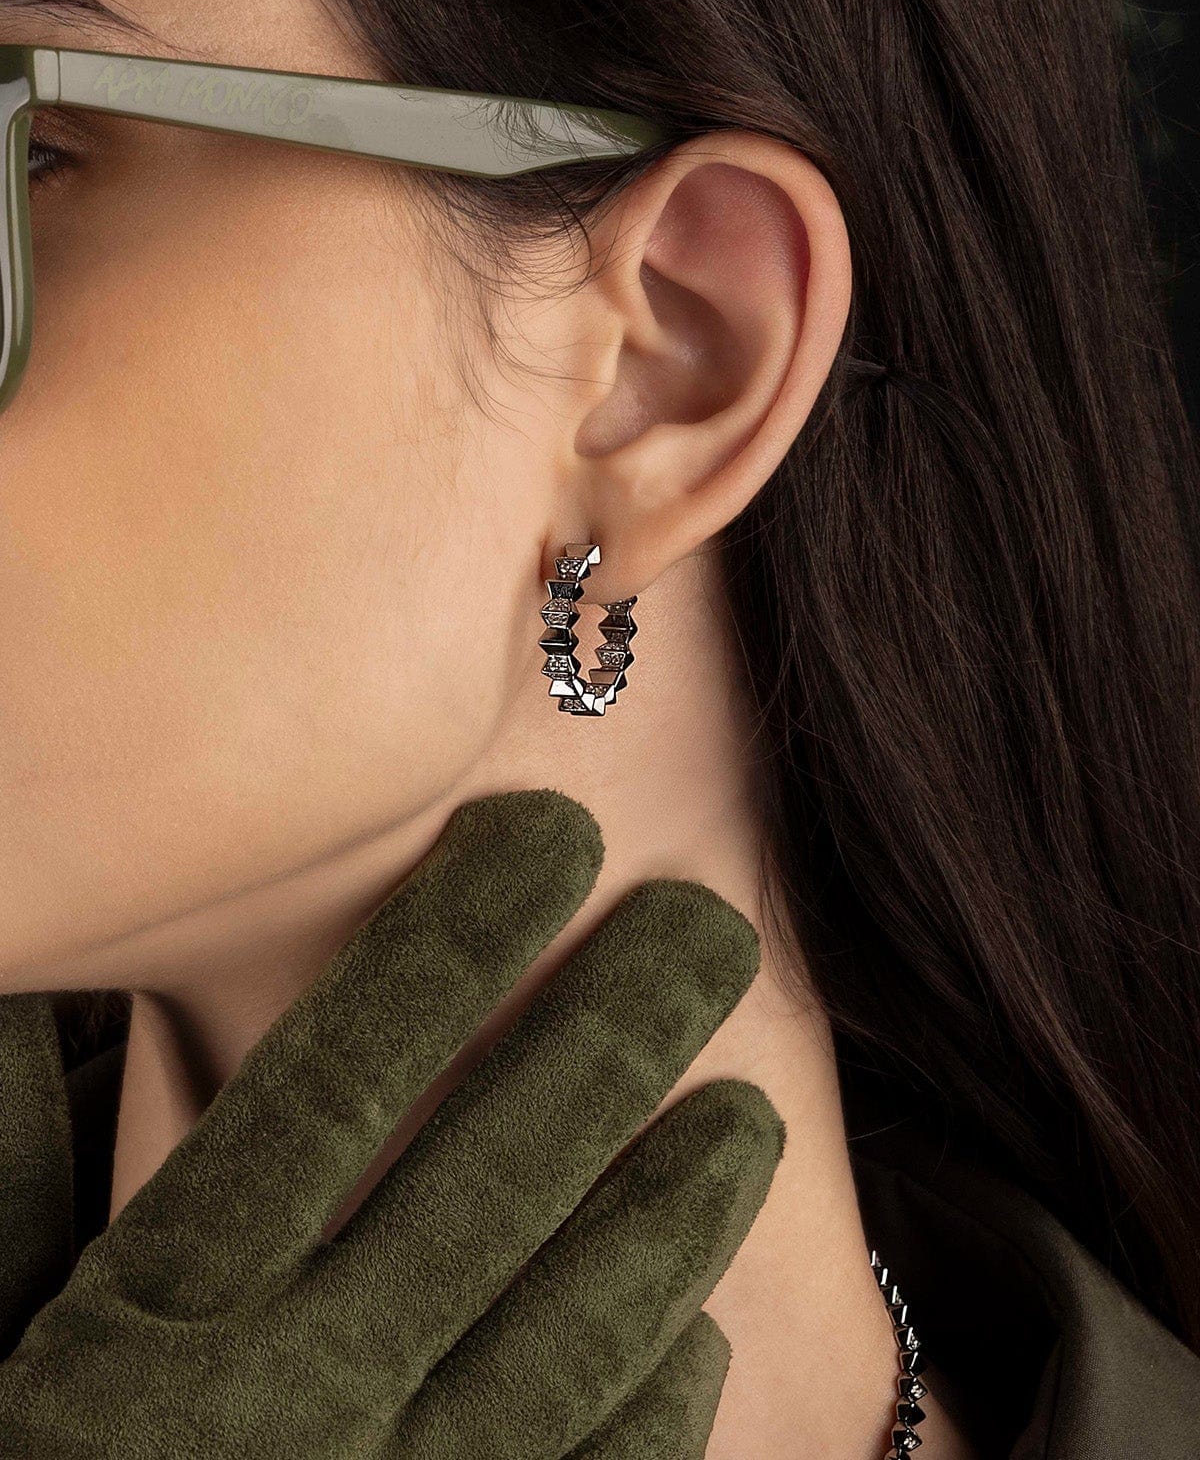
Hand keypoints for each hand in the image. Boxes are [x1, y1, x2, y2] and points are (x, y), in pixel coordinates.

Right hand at [0, 789, 784, 1456]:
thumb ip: (16, 1172)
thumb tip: (33, 998)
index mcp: (143, 1328)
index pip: (326, 1088)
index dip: (448, 946)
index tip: (546, 834)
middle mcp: (280, 1421)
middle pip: (489, 1183)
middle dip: (613, 1031)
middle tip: (707, 925)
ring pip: (577, 1333)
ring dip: (676, 1209)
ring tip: (747, 1111)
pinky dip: (657, 1398)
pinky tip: (700, 1323)